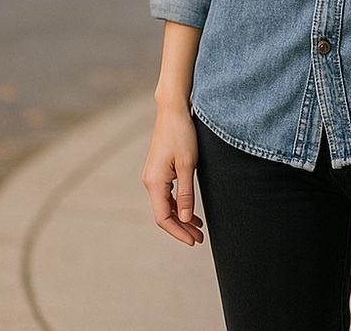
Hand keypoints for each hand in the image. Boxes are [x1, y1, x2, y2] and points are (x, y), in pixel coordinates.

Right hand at [142, 105, 204, 245]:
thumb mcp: (187, 164)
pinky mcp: (159, 170)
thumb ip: (185, 193)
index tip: (193, 241)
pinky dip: (178, 205)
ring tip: (198, 228)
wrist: (173, 111)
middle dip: (181, 228)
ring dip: (181, 218)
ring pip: (165, 205)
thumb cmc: (182, 134)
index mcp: (155, 182)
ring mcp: (153, 176)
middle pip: (164, 214)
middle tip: (200, 238)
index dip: (178, 232)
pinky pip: (167, 194)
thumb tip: (184, 219)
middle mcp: (150, 181)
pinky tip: (190, 211)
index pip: (163, 217)